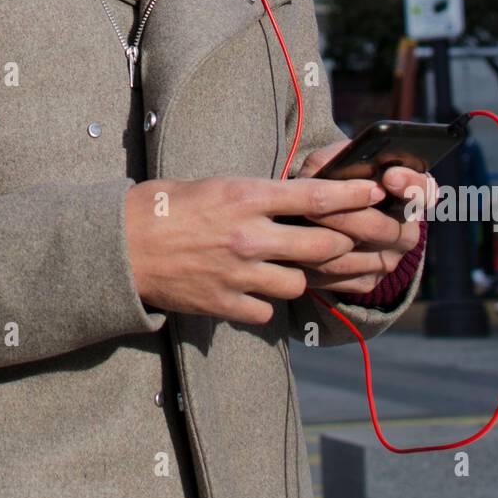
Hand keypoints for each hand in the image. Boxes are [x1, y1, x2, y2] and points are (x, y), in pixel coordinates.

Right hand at [124, 174, 391, 325]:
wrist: (121, 246)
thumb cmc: (165, 207)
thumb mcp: (215, 185)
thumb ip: (257, 195)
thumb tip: (294, 199)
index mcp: (246, 197)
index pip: (315, 195)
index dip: (353, 195)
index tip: (376, 193)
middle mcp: (248, 236)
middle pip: (322, 245)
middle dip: (340, 244)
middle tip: (343, 241)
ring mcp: (239, 274)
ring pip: (300, 284)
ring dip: (300, 277)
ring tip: (286, 267)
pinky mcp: (225, 304)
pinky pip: (268, 311)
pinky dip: (266, 303)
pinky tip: (254, 291)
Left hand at [293, 143, 435, 297]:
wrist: (338, 220)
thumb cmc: (341, 180)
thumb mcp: (343, 162)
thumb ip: (341, 156)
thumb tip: (334, 164)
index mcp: (412, 195)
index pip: (424, 191)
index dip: (409, 184)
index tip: (389, 176)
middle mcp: (408, 231)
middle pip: (378, 227)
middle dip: (342, 216)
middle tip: (312, 208)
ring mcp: (389, 260)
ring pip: (352, 256)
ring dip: (321, 240)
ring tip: (296, 226)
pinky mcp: (368, 281)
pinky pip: (338, 277)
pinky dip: (313, 263)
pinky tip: (294, 250)